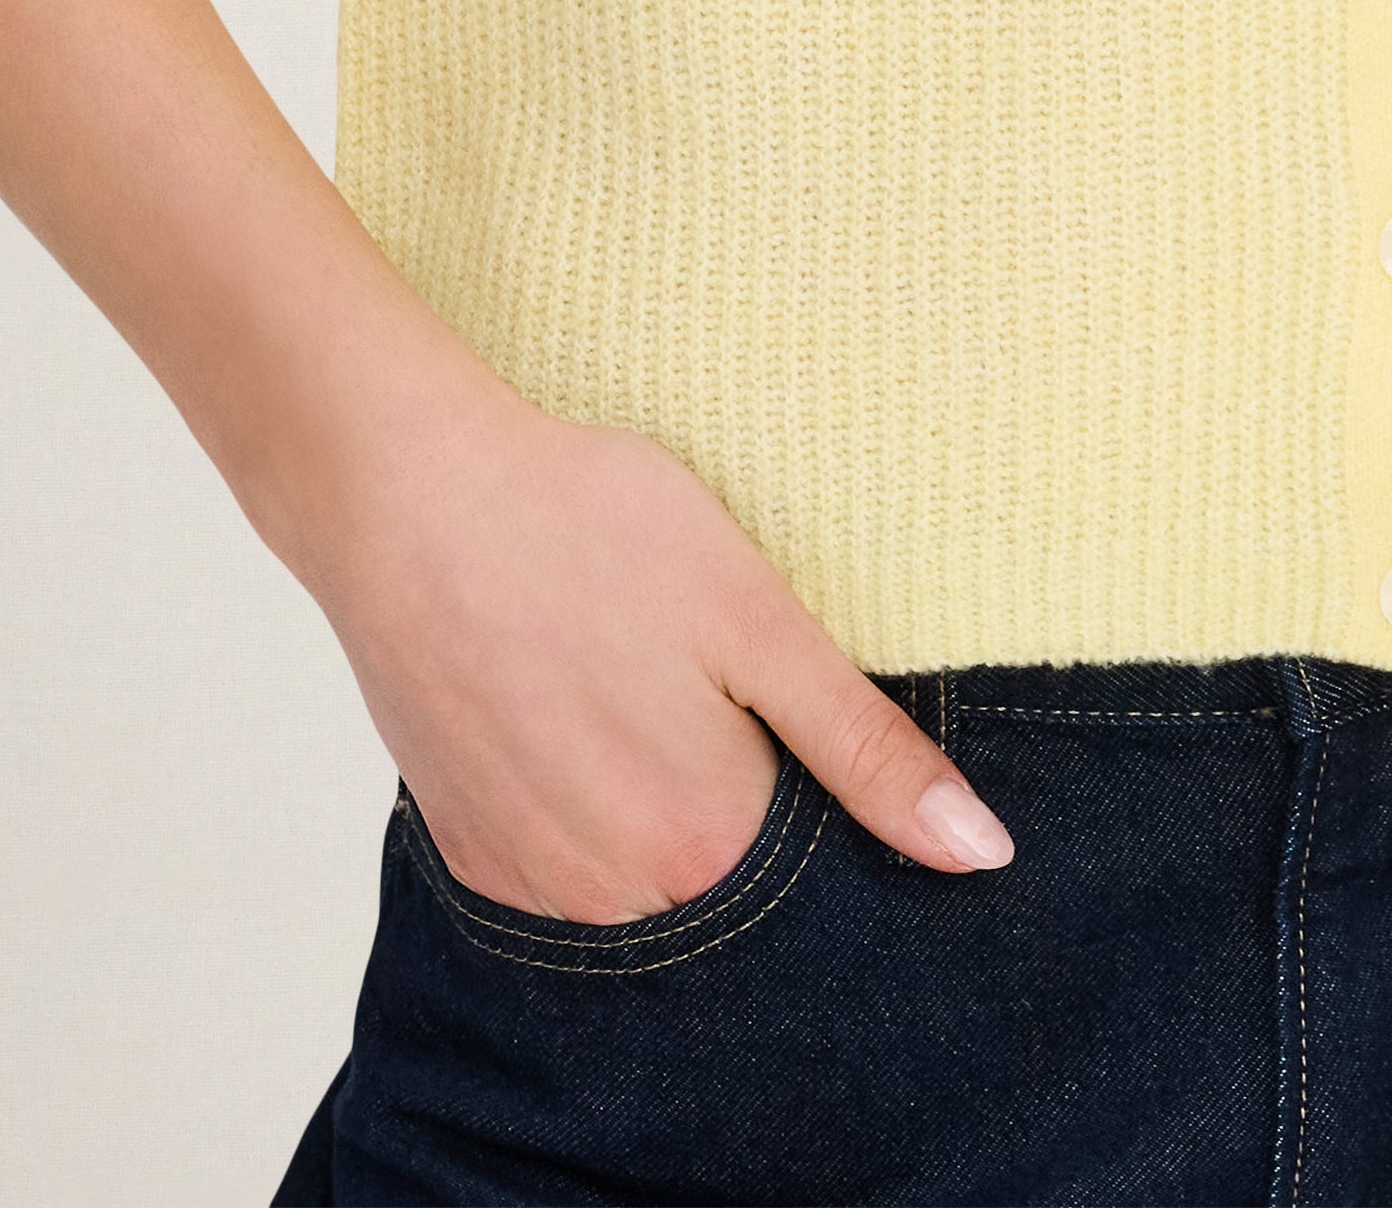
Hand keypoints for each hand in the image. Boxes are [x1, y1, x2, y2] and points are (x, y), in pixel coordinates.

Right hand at [293, 337, 1017, 918]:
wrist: (408, 493)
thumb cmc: (592, 529)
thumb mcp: (757, 619)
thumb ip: (867, 750)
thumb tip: (983, 855)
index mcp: (706, 844)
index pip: (813, 868)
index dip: (816, 785)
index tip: (783, 707)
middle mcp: (616, 897)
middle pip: (721, 877)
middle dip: (735, 797)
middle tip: (700, 679)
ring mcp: (531, 882)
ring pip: (638, 874)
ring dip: (654, 803)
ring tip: (629, 682)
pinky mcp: (467, 850)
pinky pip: (560, 860)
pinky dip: (580, 803)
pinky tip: (569, 707)